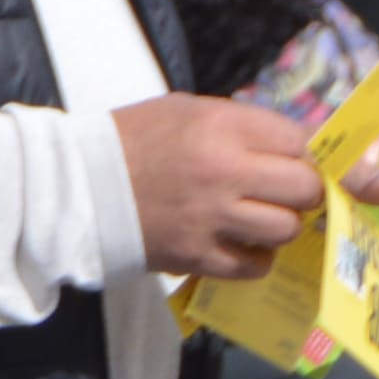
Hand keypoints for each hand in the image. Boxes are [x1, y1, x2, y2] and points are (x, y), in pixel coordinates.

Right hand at [116, 94, 323, 282]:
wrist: (73, 184)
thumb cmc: (133, 140)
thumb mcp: (189, 112)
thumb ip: (247, 128)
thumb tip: (305, 149)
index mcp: (220, 127)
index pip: (300, 142)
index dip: (304, 153)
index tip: (293, 161)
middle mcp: (223, 172)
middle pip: (304, 188)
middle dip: (301, 191)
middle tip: (282, 193)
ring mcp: (210, 218)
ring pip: (285, 229)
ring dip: (279, 225)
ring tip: (256, 219)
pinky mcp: (195, 256)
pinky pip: (255, 266)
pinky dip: (255, 258)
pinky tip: (239, 245)